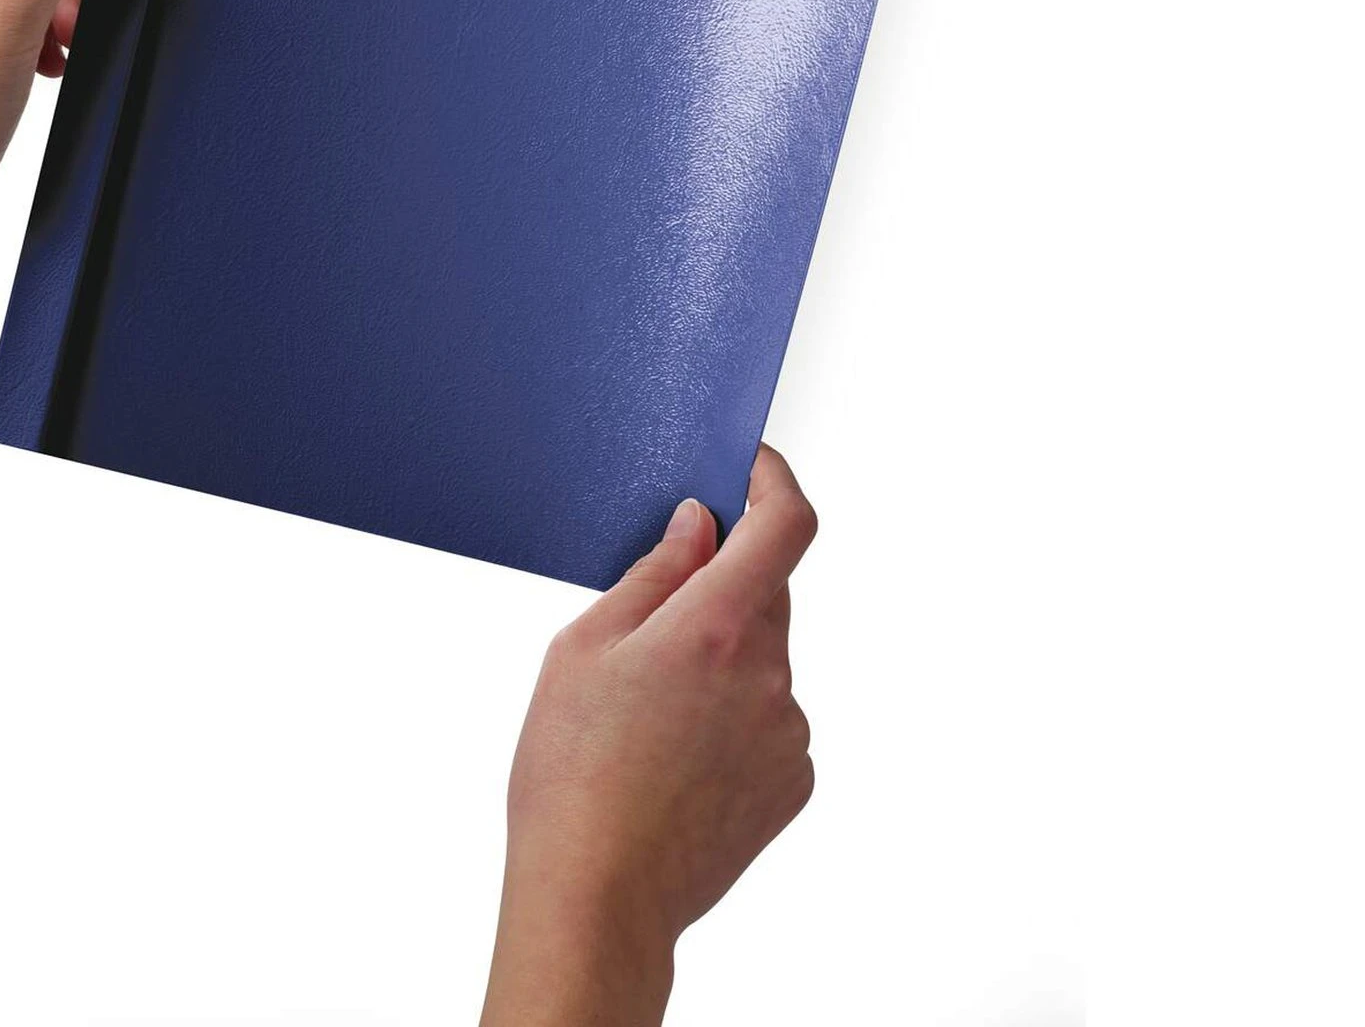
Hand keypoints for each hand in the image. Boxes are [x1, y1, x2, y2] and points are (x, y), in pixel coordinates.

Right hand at [481, 446, 817, 1026]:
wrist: (597, 898)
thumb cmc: (571, 775)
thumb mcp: (583, 648)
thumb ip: (653, 574)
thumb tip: (698, 525)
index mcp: (717, 628)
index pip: (785, 524)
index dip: (774, 481)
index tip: (751, 466)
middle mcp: (770, 674)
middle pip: (766, 593)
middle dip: (719, 589)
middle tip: (651, 626)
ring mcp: (788, 732)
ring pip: (763, 661)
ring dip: (721, 662)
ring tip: (650, 718)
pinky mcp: (793, 781)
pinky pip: (769, 719)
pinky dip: (733, 718)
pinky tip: (675, 757)